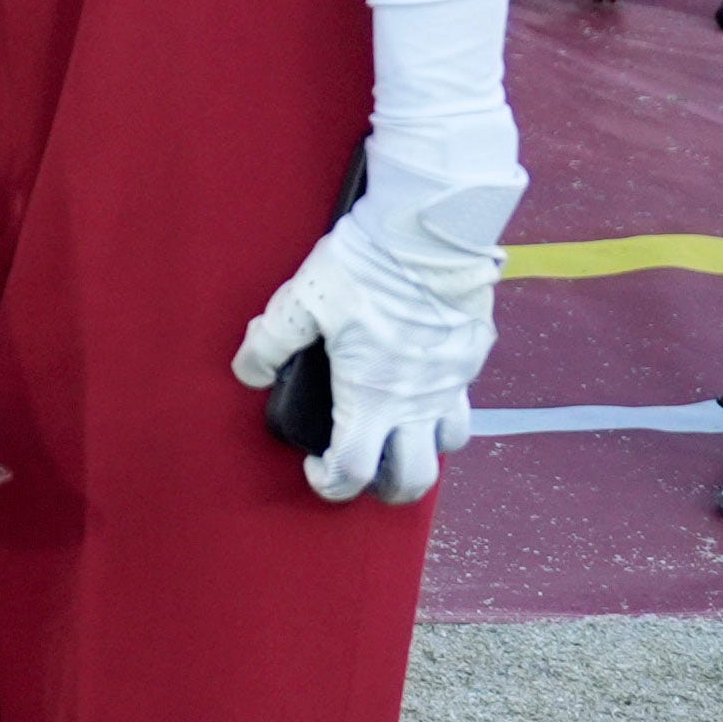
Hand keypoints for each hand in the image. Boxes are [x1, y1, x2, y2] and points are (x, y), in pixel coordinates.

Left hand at [235, 198, 494, 504]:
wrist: (432, 232)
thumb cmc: (364, 267)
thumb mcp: (300, 301)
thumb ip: (269, 343)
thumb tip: (248, 372)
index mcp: (372, 397)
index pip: (354, 472)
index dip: (330, 483)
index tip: (314, 465)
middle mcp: (418, 402)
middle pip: (414, 479)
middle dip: (387, 489)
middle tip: (364, 472)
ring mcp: (452, 382)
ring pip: (448, 444)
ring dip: (423, 450)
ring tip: (396, 432)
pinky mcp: (474, 355)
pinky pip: (463, 398)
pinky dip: (443, 408)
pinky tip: (419, 384)